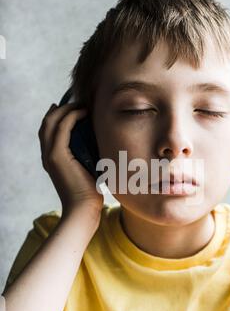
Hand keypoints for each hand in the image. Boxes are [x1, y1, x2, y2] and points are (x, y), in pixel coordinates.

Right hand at [38, 102, 103, 218]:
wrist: (83, 209)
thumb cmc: (89, 194)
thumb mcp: (88, 170)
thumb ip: (88, 157)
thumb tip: (102, 146)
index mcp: (52, 159)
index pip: (49, 130)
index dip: (58, 116)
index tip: (73, 107)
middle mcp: (47, 155)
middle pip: (47, 122)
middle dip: (61, 108)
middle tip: (78, 102)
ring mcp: (50, 155)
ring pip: (52, 121)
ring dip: (66, 109)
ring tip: (82, 104)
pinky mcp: (57, 156)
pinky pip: (62, 128)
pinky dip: (72, 116)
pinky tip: (84, 112)